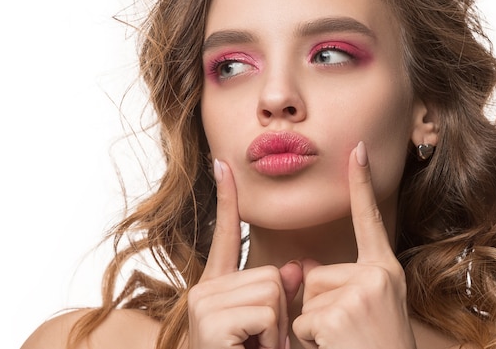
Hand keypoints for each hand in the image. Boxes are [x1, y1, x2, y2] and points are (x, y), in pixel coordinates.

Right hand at [187, 159, 301, 348]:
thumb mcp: (268, 328)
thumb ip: (277, 293)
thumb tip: (291, 268)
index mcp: (217, 288)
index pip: (224, 235)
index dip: (226, 199)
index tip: (223, 165)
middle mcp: (204, 290)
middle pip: (270, 274)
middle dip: (280, 314)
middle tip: (263, 344)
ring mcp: (203, 304)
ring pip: (272, 291)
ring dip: (278, 330)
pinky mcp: (210, 321)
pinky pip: (265, 312)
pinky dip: (271, 339)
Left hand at [292, 141, 416, 348]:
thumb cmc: (375, 348)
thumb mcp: (366, 310)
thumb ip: (340, 284)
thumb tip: (304, 269)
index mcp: (385, 271)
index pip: (369, 220)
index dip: (362, 184)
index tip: (356, 149)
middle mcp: (379, 274)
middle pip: (316, 273)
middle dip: (318, 307)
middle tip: (348, 333)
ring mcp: (362, 290)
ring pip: (306, 298)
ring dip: (314, 327)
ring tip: (344, 343)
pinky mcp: (341, 310)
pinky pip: (302, 321)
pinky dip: (310, 343)